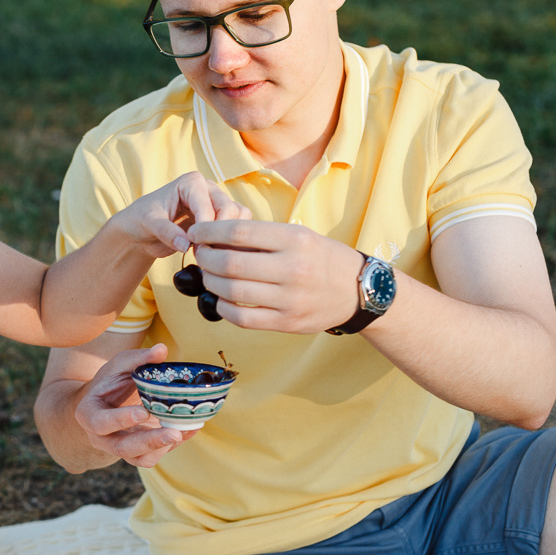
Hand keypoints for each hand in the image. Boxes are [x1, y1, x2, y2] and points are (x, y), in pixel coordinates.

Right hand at [73, 344, 197, 467]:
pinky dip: (172, 446)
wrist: (107, 401)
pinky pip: (153, 457)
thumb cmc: (111, 381)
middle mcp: (101, 437)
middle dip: (149, 442)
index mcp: (89, 414)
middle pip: (122, 447)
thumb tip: (161, 349)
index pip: (99, 422)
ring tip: (183, 432)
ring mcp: (119, 447)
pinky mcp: (137, 453)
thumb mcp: (119, 365)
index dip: (120, 420)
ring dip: (162, 448)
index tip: (143, 412)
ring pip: (138, 459)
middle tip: (174, 432)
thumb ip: (138, 359)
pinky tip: (187, 430)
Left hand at [113, 172, 250, 258]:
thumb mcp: (148, 224)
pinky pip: (236, 229)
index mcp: (191, 182)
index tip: (194, 245)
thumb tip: (185, 245)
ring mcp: (217, 204)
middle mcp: (209, 189)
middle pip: (229, 209)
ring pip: (237, 219)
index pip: (207, 204)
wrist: (142, 231)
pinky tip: (215, 254)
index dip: (204, 227)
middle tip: (203, 252)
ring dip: (226, 238)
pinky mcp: (221, 220)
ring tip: (208, 253)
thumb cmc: (142, 220)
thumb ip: (166, 232)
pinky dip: (230, 242)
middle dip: (218, 233)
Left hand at [188, 220, 365, 332]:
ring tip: (208, 274)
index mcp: (295, 239)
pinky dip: (223, 307)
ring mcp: (290, 298)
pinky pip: (242, 318)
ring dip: (210, 282)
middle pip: (230, 263)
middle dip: (205, 258)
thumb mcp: (299, 236)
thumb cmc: (321, 258)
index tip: (196, 232)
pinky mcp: (287, 322)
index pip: (238, 232)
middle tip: (200, 255)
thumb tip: (215, 236)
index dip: (209, 231)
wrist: (359, 290)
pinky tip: (221, 298)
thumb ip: (261, 236)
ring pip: (232, 291)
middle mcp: (293, 268)